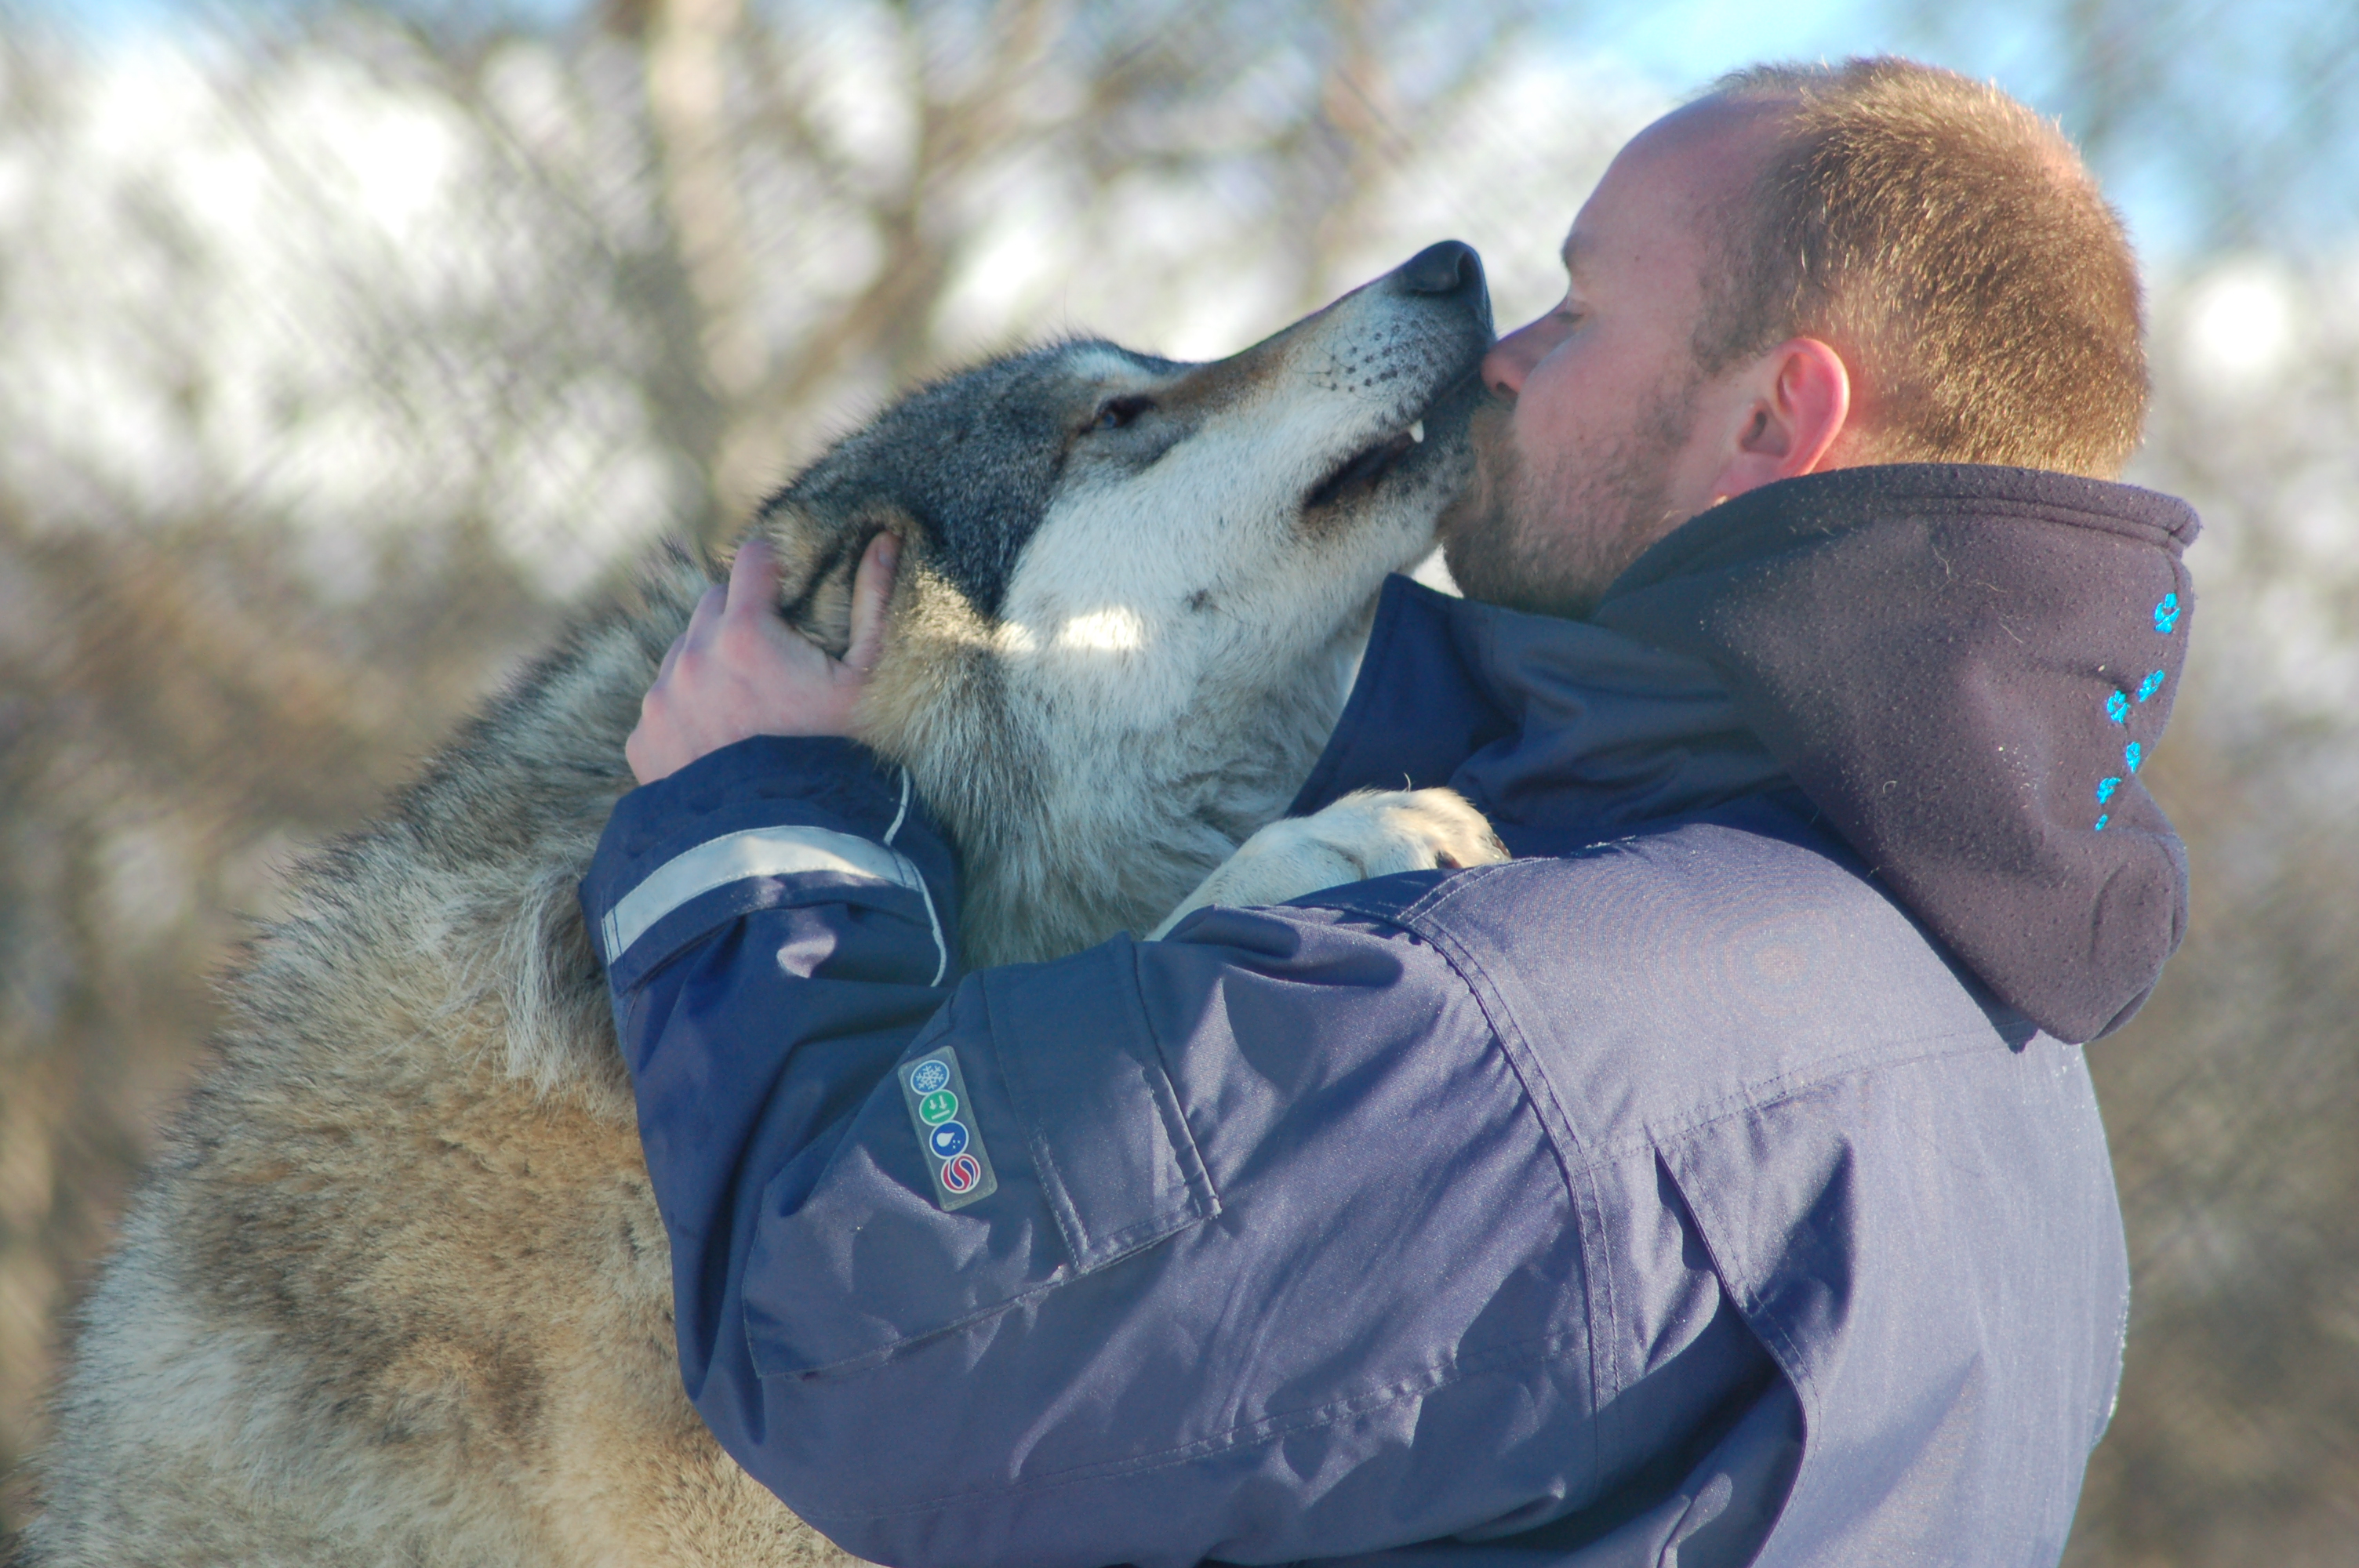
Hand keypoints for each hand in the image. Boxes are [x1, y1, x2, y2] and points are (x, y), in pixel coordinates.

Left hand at [625, 533, 898, 784]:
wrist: (782, 846)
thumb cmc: (837, 760)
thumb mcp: (868, 683)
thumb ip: (874, 603)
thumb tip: (885, 539)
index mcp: (745, 633)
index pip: (751, 558)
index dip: (777, 568)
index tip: (792, 589)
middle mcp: (691, 657)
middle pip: (713, 603)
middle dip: (743, 616)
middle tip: (778, 659)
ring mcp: (661, 701)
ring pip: (685, 653)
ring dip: (712, 664)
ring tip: (751, 708)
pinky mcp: (644, 741)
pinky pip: (664, 706)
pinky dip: (689, 713)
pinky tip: (724, 744)